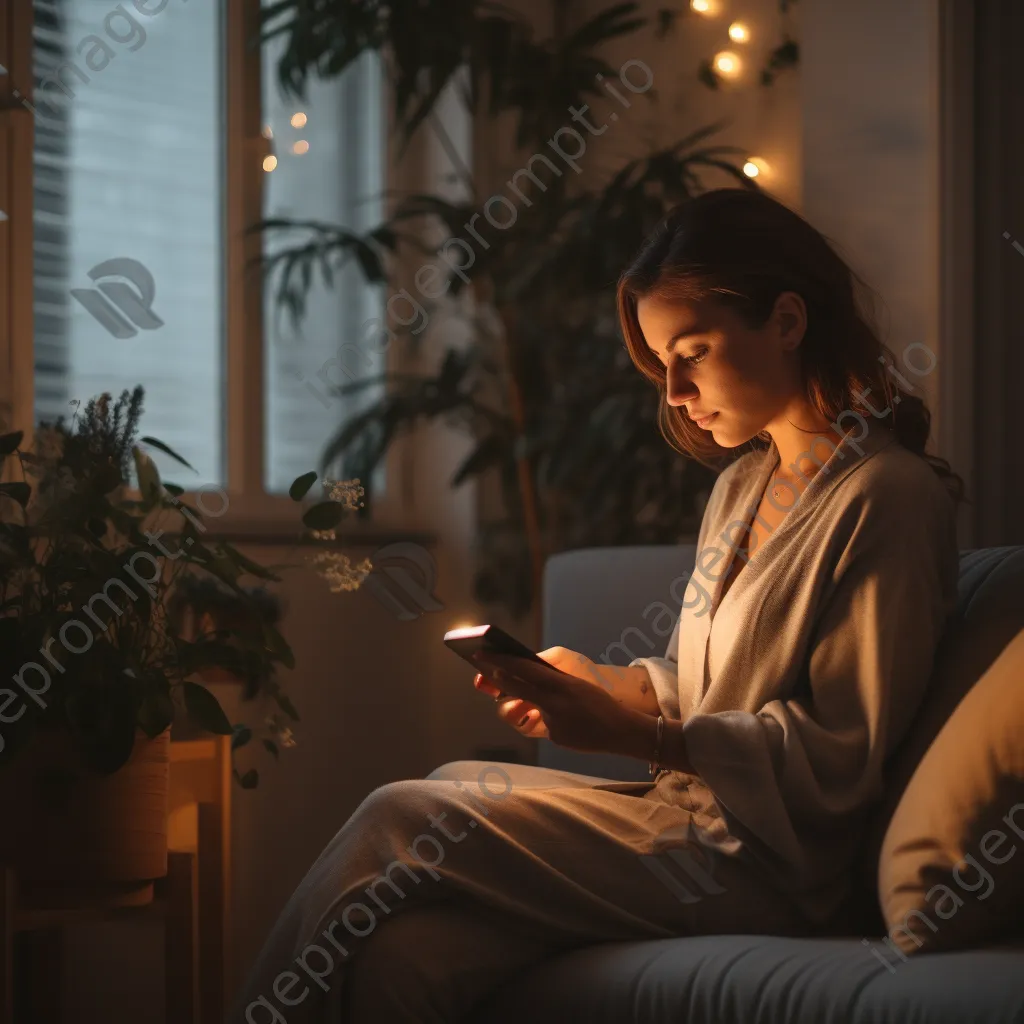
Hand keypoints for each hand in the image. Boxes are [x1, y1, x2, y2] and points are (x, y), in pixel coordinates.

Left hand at [470, 649, 631, 753]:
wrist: (620, 729)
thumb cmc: (596, 699)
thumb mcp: (575, 681)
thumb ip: (549, 678)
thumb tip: (521, 674)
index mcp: (562, 683)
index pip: (525, 668)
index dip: (501, 661)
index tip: (482, 654)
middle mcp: (555, 702)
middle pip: (516, 690)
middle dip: (497, 682)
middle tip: (483, 676)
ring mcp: (553, 722)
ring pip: (523, 713)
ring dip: (523, 708)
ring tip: (532, 706)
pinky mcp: (555, 737)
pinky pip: (541, 726)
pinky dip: (550, 721)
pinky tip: (569, 722)